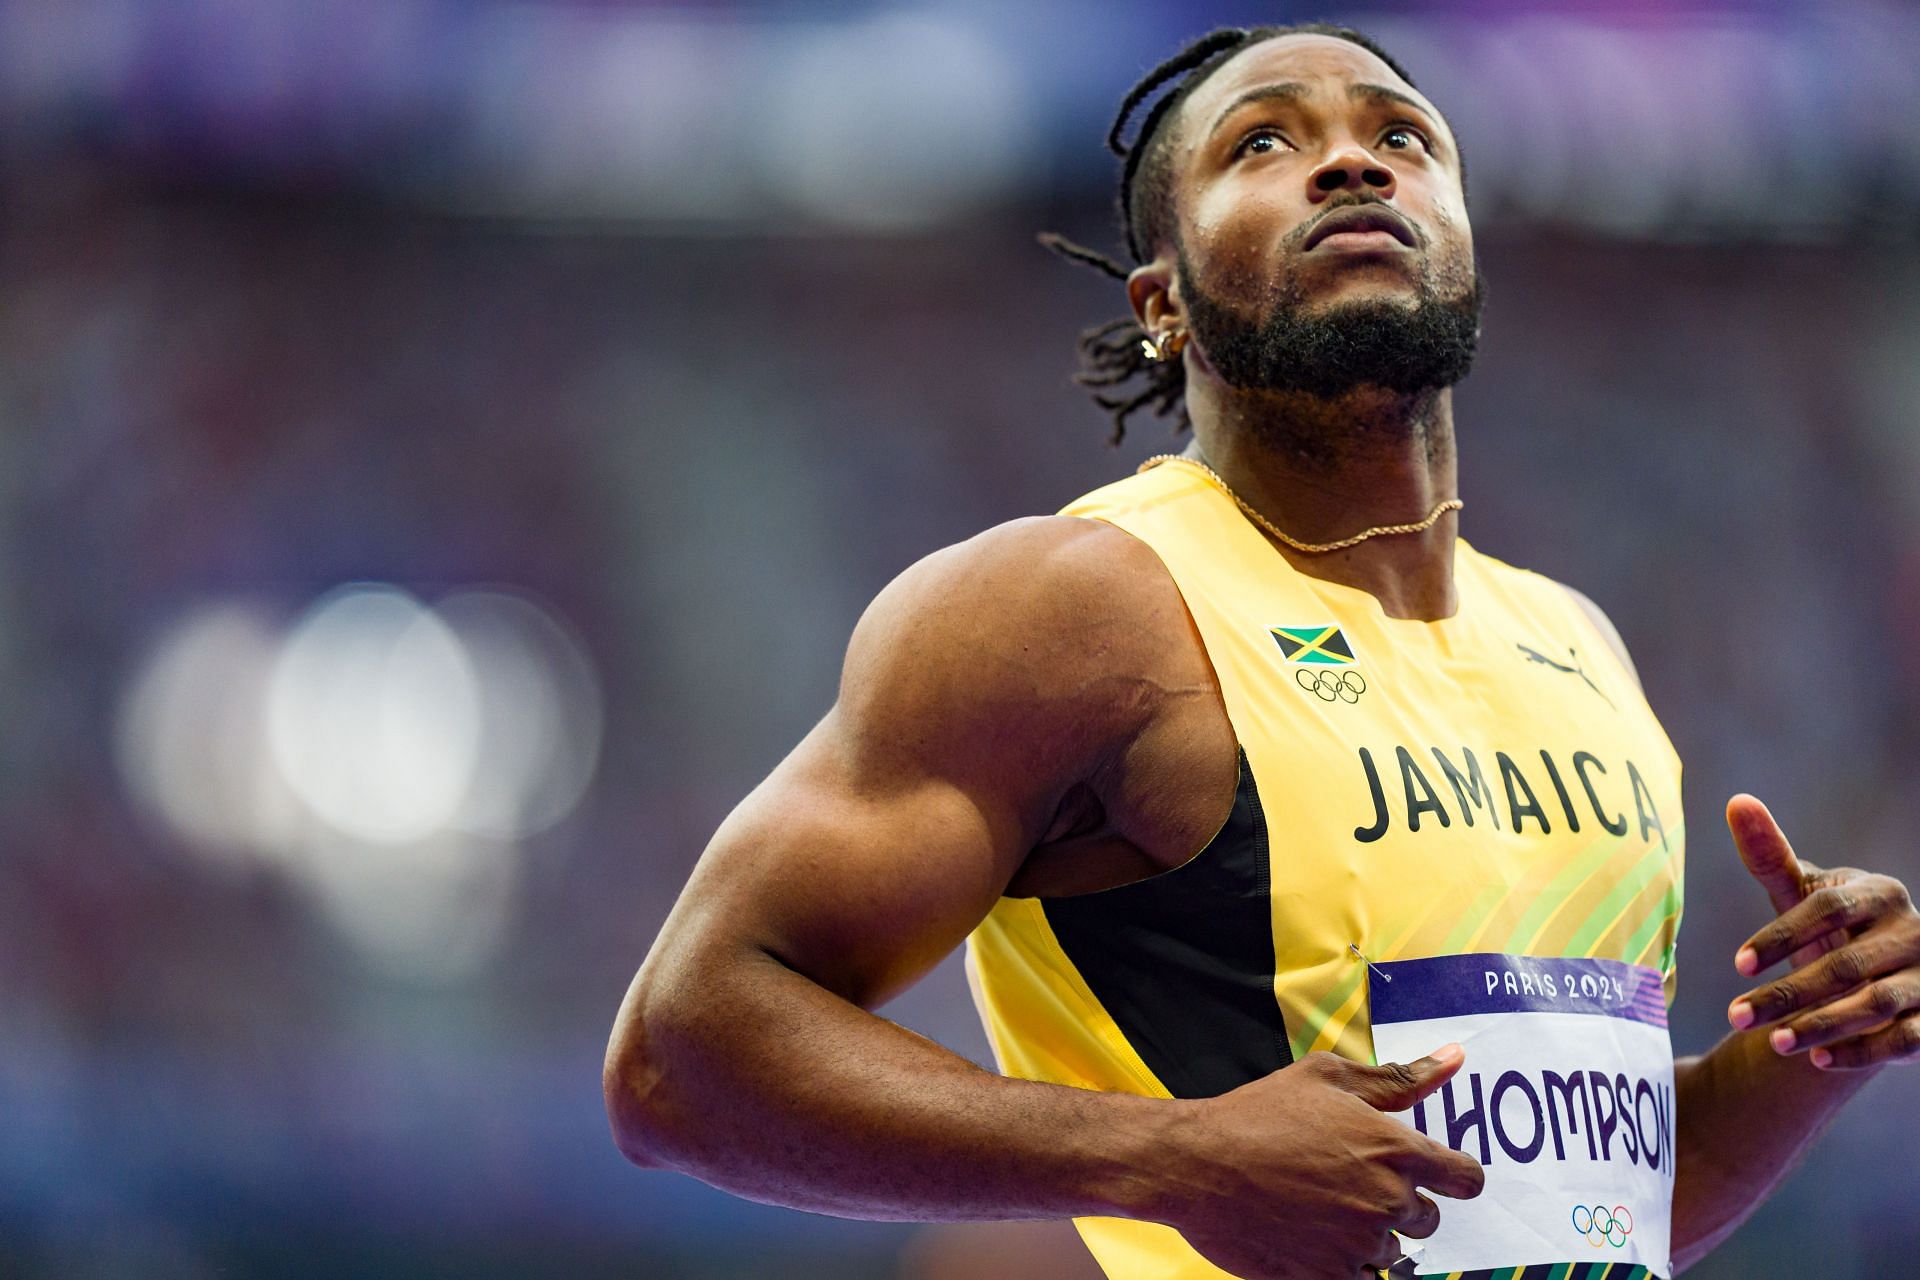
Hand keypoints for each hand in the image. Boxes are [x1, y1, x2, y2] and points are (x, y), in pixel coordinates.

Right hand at [1157, 1046, 1484, 1279]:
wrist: (1197, 1165)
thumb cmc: (1259, 1114)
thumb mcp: (1326, 1077)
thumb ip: (1398, 1077)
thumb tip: (1456, 1059)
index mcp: (1395, 1149)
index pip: (1466, 1179)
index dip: (1453, 1177)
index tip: (1432, 1176)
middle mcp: (1387, 1200)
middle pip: (1427, 1220)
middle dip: (1397, 1204)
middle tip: (1345, 1183)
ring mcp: (1360, 1243)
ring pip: (1393, 1253)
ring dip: (1368, 1235)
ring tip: (1319, 1207)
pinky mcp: (1330, 1277)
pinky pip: (1362, 1279)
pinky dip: (1343, 1263)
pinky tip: (1310, 1234)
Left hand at [1724, 793, 1919, 1069]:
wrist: (1879, 972)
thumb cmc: (1832, 926)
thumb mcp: (1803, 894)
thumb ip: (1772, 856)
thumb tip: (1737, 801)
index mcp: (1879, 893)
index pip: (1828, 909)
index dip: (1781, 936)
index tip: (1736, 964)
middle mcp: (1913, 932)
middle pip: (1846, 964)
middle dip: (1787, 994)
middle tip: (1735, 1016)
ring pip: (1877, 1004)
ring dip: (1821, 1025)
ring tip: (1771, 1042)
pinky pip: (1905, 1040)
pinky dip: (1860, 1051)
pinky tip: (1814, 1060)